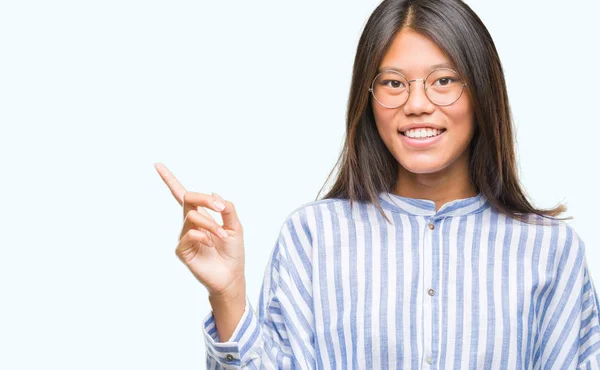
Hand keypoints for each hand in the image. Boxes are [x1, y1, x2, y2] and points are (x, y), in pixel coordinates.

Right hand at [154, 163, 245, 297]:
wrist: (232, 276)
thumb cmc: (233, 252)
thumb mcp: (235, 226)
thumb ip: (227, 209)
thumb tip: (213, 193)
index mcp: (202, 216)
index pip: (182, 195)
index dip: (170, 179)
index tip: (157, 165)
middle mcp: (190, 224)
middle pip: (188, 198)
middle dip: (204, 199)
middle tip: (220, 209)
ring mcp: (185, 236)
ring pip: (193, 217)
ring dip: (211, 224)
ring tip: (222, 236)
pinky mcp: (182, 250)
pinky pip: (189, 233)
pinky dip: (203, 235)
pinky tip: (211, 244)